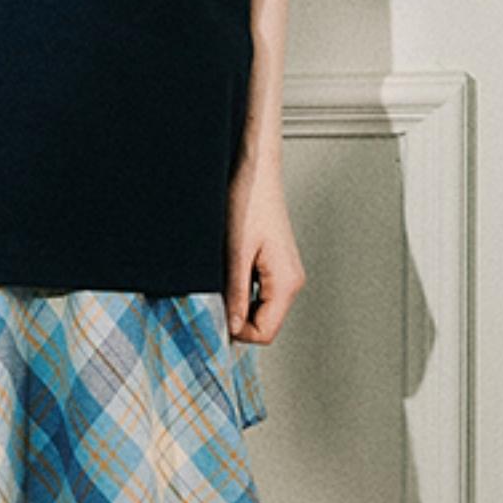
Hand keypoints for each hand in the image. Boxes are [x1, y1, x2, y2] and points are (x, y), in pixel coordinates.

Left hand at [224, 156, 304, 344]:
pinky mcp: (274, 264)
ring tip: (219, 279)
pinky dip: (239, 289)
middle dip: (236, 318)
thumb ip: (235, 294)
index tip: (213, 318)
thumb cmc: (249, 201)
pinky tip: (227, 271)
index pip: (265, 332)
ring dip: (237, 303)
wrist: (255, 170)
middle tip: (211, 299)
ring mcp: (284, 272)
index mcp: (287, 281)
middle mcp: (291, 280)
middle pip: (263, 323)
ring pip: (259, 309)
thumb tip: (231, 327)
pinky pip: (257, 292)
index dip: (237, 332)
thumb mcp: (235, 252)